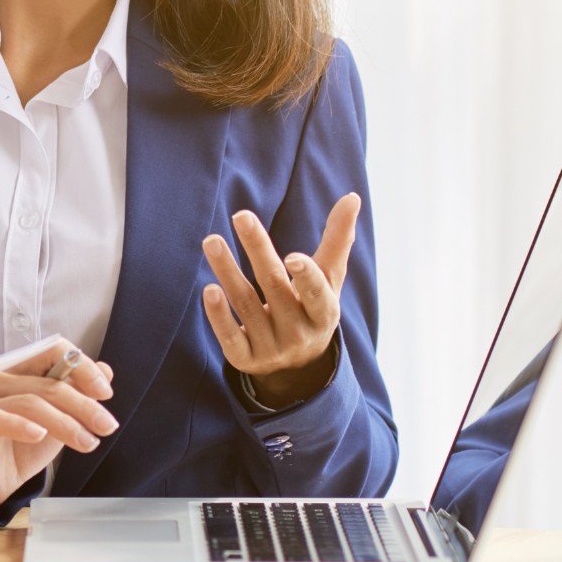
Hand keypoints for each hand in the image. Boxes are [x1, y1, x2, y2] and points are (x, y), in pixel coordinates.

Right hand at [0, 343, 117, 511]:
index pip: (51, 352)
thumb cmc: (23, 446)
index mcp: (21, 370)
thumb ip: (79, 393)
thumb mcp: (60, 419)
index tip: (104, 392)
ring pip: (31, 403)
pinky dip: (21, 425)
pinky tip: (39, 435)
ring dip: (65, 424)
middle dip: (83, 405)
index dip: (82, 367)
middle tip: (106, 425)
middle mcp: (1, 379)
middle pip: (48, 383)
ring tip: (87, 442)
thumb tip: (106, 369)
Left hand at [201, 193, 359, 408]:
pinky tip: (209, 289)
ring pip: (247, 306)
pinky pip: (231, 337)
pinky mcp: (246, 359)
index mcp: (324, 312)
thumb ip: (337, 240)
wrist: (298, 365)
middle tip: (241, 215)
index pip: (317, 295)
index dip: (306, 277)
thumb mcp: (329, 278)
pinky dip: (218, 315)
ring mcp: (273, 348)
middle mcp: (299, 333)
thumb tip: (353, 197)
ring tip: (212, 241)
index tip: (292, 256)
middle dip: (258, 251)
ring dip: (228, 272)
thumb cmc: (313, 305)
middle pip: (275, 288)